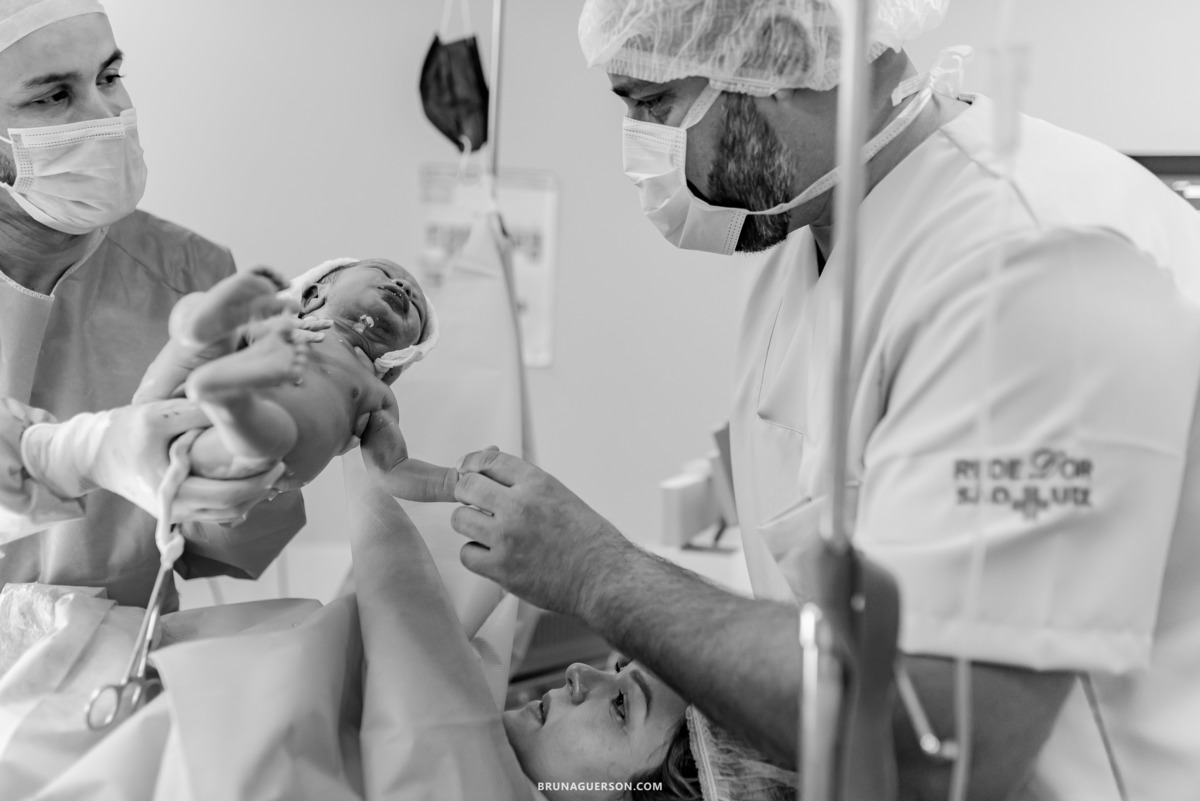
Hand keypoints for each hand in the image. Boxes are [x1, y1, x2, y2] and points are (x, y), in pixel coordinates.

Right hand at [22, 399, 285, 522]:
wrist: (93, 456)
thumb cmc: (123, 433)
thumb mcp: (157, 415)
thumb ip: (196, 412)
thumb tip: (237, 402)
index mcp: (173, 491)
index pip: (227, 496)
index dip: (257, 481)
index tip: (277, 459)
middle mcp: (177, 509)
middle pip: (232, 508)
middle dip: (260, 488)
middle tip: (280, 465)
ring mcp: (177, 514)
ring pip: (226, 514)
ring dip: (251, 497)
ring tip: (270, 472)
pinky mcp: (177, 510)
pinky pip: (215, 512)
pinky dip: (236, 500)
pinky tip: (249, 481)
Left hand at [451, 448, 631, 617]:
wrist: (602, 576)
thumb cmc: (587, 539)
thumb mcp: (559, 495)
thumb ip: (526, 484)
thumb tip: (491, 473)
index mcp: (537, 483)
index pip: (488, 460)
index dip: (471, 464)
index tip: (466, 470)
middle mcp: (520, 505)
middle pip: (466, 486)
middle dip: (466, 493)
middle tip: (474, 504)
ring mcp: (507, 537)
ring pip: (460, 519)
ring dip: (469, 524)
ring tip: (486, 531)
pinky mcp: (501, 567)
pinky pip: (467, 553)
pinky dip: (476, 555)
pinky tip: (492, 555)